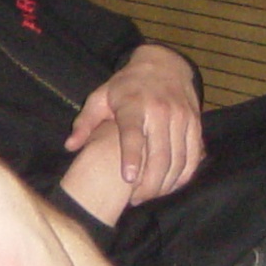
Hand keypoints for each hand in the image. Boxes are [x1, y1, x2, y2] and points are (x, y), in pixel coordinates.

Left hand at [65, 45, 204, 206]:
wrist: (164, 65)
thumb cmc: (126, 86)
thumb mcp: (101, 97)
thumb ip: (85, 122)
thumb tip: (70, 146)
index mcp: (134, 105)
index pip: (134, 134)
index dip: (132, 157)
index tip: (128, 179)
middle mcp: (161, 111)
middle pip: (160, 154)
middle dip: (149, 184)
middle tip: (135, 200)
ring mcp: (182, 117)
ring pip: (179, 160)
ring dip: (165, 184)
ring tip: (149, 196)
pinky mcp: (195, 124)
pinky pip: (193, 156)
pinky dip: (183, 176)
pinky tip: (169, 186)